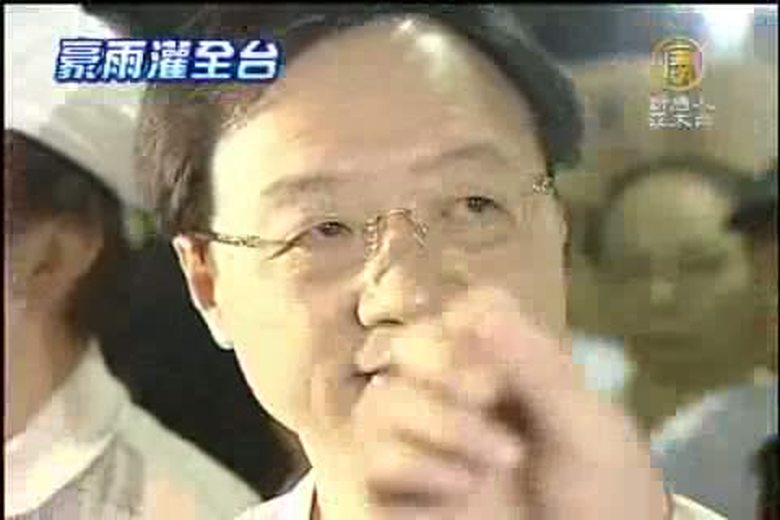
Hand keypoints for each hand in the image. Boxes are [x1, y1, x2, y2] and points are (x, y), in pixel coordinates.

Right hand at [352, 287, 666, 519]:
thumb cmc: (603, 496)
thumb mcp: (588, 432)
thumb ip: (539, 371)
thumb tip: (484, 310)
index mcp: (507, 370)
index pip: (465, 314)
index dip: (469, 317)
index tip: (493, 338)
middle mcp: (457, 398)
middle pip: (409, 348)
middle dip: (442, 363)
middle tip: (488, 391)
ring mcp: (427, 444)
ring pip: (383, 402)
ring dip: (439, 421)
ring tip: (502, 458)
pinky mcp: (404, 492)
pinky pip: (375, 462)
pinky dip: (415, 467)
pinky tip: (464, 487)